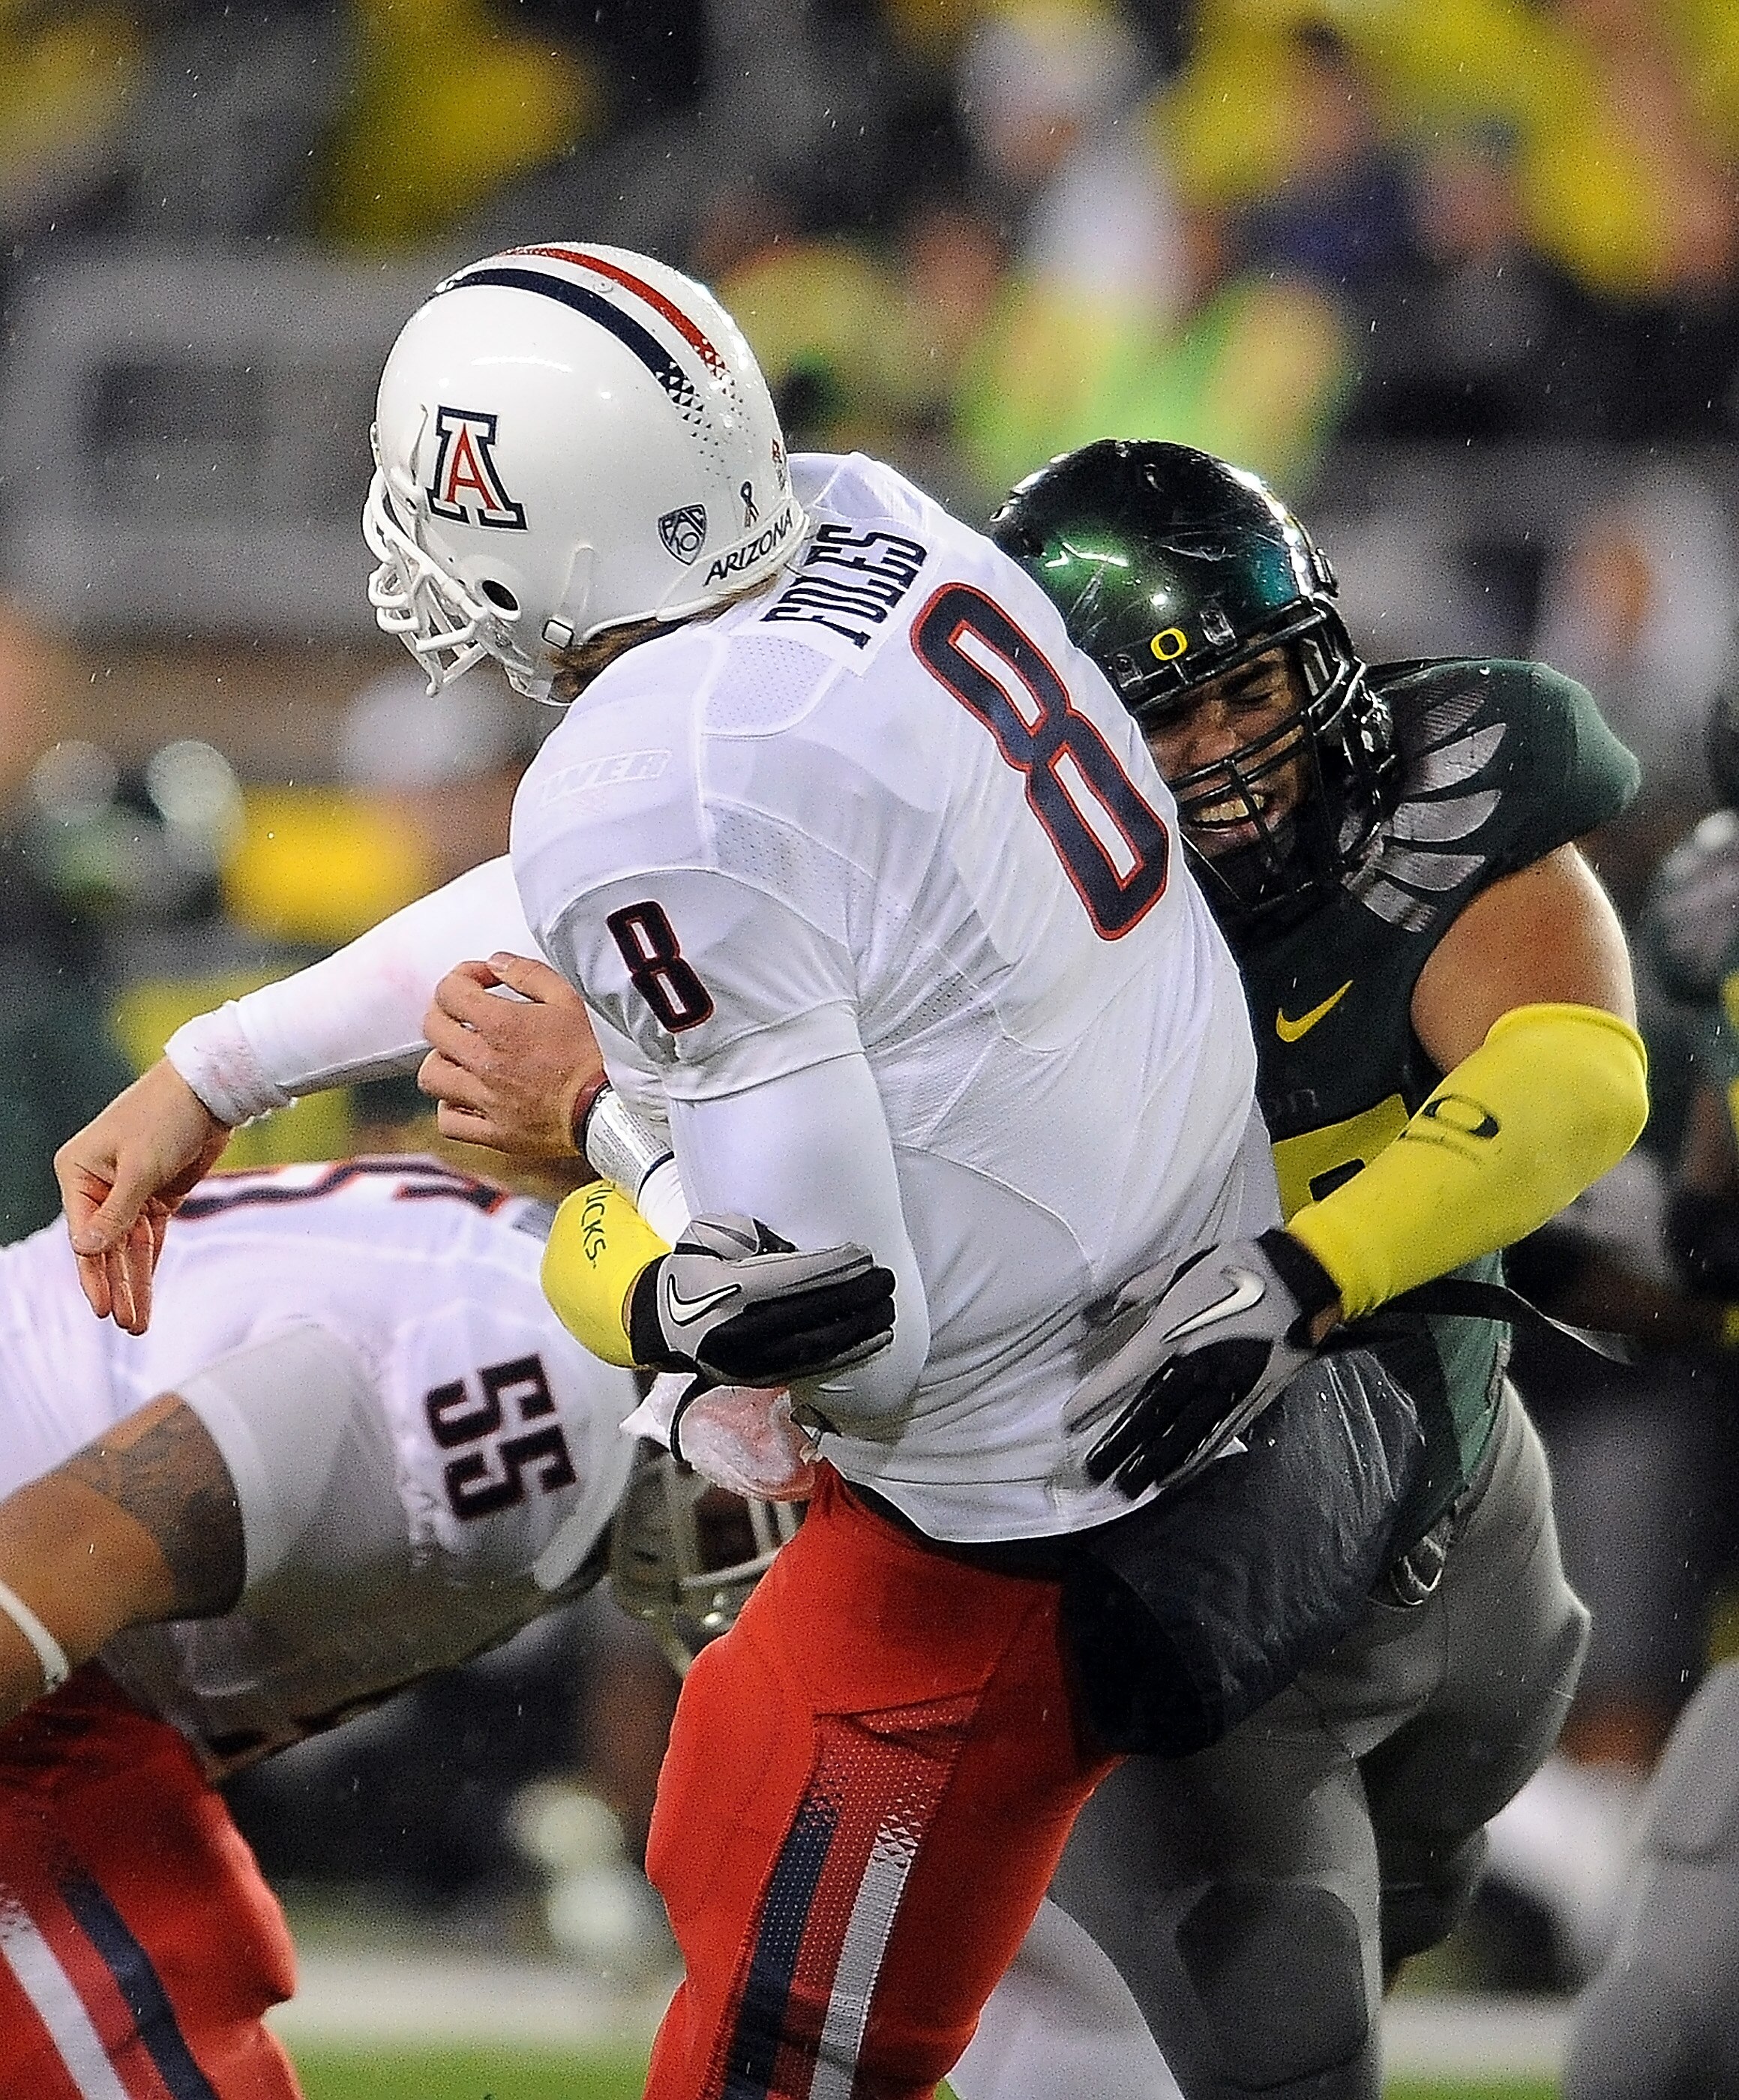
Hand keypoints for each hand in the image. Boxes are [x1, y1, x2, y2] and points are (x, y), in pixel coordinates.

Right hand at [53, 1060, 233, 1333]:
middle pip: (105, 1247)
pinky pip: (148, 1238)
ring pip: (128, 1248)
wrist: (208, 1091)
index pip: (84, 1234)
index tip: (102, 1308)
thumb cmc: (165, 1117)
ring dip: (133, 1283)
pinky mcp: (156, 1196)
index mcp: (78, 1173)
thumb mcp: (140, 1166)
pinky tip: (144, 1295)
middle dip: (116, 1286)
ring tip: (136, 1324)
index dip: (93, 1274)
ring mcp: (127, 1193)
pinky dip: (148, 1265)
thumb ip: (116, 1212)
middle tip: (125, 1325)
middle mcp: (97, 1186)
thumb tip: (84, 1249)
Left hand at [420, 952, 604, 1157]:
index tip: (485, 982)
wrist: (612, 1108)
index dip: (463, 977)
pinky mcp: (494, 1133)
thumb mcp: (570, 998)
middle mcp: (484, 1062)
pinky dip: (452, 1107)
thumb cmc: (596, 1053)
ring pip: (431, 1076)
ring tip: (465, 1057)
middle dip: (447, 1011)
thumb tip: (496, 963)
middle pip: (432, 1028)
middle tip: (468, 1013)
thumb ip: (528, 974)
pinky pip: (449, 1121)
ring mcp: (485, 1100)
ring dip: (444, 1060)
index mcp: (501, 1025)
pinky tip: (469, 1097)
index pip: (449, 991)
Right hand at [629, 1213, 896, 1387]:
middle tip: (887, 1280)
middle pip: (811, 1312)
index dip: (833, 1266)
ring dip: (859, 1328)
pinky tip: (873, 1339)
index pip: (793, 1277)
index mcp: (727, 1289)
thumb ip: (749, 1235)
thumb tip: (793, 1248)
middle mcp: (740, 1329)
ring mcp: (750, 1359)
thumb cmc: (691, 1269)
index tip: (863, 1255)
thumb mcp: (707, 1235)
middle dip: (855, 1296)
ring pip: (816, 1345)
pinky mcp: (759, 1377)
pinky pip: (811, 1366)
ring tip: (887, 1308)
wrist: (660, 1322)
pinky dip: (846, 1353)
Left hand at [1066, 1229, 1340, 1499]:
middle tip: (1093, 1472)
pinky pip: (1218, 1435)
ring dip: (1153, 1462)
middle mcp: (1196, 1367)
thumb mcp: (1180, 1265)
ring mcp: (1227, 1387)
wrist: (1302, 1278)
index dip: (1096, 1401)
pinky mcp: (1253, 1398)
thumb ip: (1140, 1288)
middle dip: (1121, 1446)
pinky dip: (1194, 1458)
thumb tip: (1102, 1308)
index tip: (1070, 1421)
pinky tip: (1176, 1476)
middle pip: (1151, 1415)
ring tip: (1129, 1486)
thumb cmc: (1237, 1266)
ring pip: (1183, 1433)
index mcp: (1173, 1331)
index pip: (1124, 1375)